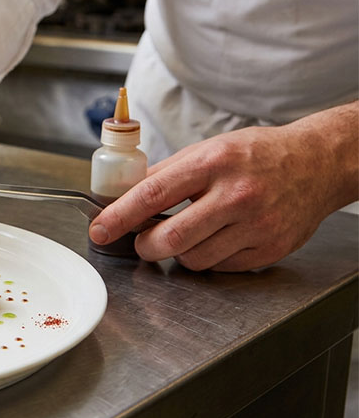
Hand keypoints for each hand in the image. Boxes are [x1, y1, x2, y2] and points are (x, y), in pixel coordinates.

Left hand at [89, 106, 357, 270]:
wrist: (317, 163)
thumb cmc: (255, 155)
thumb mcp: (208, 150)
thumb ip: (165, 174)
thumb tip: (121, 196)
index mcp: (213, 162)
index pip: (152, 194)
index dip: (119, 217)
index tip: (99, 231)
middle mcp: (236, 194)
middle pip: (171, 238)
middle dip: (146, 246)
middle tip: (143, 242)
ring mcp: (256, 224)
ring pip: (194, 260)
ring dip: (179, 254)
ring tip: (188, 234)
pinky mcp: (270, 248)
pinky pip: (221, 267)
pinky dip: (209, 258)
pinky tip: (217, 238)